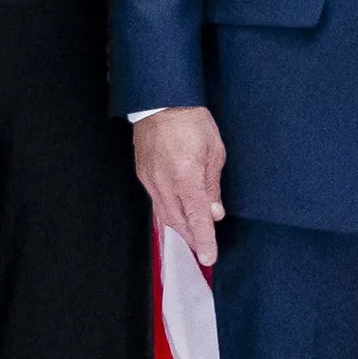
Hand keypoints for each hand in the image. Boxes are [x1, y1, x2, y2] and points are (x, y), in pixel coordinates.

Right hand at [136, 105, 227, 269]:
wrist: (161, 100)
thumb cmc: (191, 121)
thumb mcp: (214, 151)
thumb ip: (213, 185)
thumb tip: (214, 211)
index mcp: (187, 179)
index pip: (198, 219)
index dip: (204, 241)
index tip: (209, 258)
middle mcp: (165, 184)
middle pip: (178, 223)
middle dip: (191, 238)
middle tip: (203, 249)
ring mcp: (151, 180)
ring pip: (164, 214)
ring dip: (179, 228)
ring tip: (191, 235)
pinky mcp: (143, 174)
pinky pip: (156, 201)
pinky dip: (167, 212)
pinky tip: (176, 213)